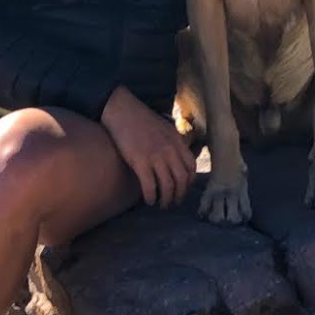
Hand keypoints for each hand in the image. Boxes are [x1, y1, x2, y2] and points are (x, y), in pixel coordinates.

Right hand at [100, 85, 196, 208]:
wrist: (122, 110)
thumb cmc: (141, 119)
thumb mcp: (165, 127)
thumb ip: (173, 142)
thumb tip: (176, 157)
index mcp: (177, 141)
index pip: (191, 167)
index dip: (189, 182)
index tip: (183, 188)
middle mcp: (170, 150)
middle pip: (182, 179)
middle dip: (179, 195)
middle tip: (174, 202)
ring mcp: (156, 156)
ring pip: (168, 186)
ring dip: (166, 199)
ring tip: (162, 204)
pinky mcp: (140, 162)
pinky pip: (150, 186)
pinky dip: (151, 197)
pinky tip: (148, 200)